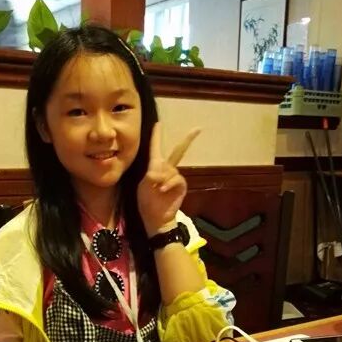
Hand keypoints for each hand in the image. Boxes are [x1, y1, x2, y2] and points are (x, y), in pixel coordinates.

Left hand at [137, 122, 200, 237]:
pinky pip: (176, 178)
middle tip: (197, 129)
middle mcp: (167, 169)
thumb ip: (151, 176)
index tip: (159, 123)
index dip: (157, 136)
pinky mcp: (181, 185)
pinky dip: (169, 183)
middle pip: (178, 151)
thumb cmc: (147, 202)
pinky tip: (163, 190)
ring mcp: (175, 177)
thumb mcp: (143, 187)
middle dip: (188, 140)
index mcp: (155, 167)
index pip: (156, 148)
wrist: (156, 219)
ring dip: (162, 178)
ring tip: (157, 189)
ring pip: (170, 169)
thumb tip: (159, 171)